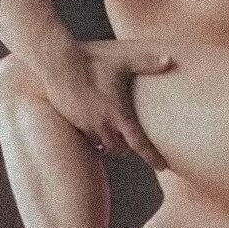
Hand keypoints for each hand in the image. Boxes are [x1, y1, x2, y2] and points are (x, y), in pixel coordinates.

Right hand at [40, 39, 173, 169]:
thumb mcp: (123, 60)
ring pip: (105, 146)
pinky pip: (89, 140)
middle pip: (122, 149)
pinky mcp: (75, 124)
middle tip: (133, 140)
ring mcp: (88, 126)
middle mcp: (104, 125)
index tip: (163, 167)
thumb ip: (147, 62)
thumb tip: (170, 60)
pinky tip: (98, 128)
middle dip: (128, 147)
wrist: (58, 63)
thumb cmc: (92, 60)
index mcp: (119, 114)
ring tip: (116, 134)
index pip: (140, 144)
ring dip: (112, 144)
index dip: (153, 158)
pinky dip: (96, 138)